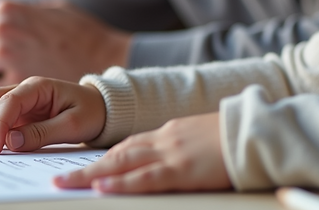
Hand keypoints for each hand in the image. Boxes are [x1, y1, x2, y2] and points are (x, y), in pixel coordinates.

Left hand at [0, 0, 131, 85]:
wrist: (103, 56)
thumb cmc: (82, 33)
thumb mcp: (54, 7)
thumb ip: (25, 10)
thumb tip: (5, 15)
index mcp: (7, 8)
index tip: (7, 47)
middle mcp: (1, 27)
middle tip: (12, 64)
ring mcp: (5, 52)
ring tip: (22, 73)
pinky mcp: (14, 78)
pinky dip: (12, 87)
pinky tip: (32, 83)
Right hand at [0, 77, 105, 152]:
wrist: (103, 108)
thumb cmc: (91, 112)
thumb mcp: (73, 124)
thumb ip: (42, 133)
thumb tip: (10, 142)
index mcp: (38, 86)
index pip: (9, 101)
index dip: (0, 124)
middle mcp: (23, 91)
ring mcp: (18, 103)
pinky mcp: (18, 116)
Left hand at [54, 113, 230, 192]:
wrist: (257, 132)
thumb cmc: (237, 137)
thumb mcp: (204, 137)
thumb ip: (184, 144)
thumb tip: (176, 158)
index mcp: (170, 132)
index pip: (130, 144)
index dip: (105, 157)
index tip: (86, 166)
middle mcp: (165, 139)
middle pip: (118, 153)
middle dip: (87, 166)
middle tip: (61, 177)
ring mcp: (171, 153)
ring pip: (122, 164)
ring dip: (91, 175)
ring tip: (66, 184)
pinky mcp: (182, 170)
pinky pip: (144, 178)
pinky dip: (120, 184)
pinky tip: (101, 188)